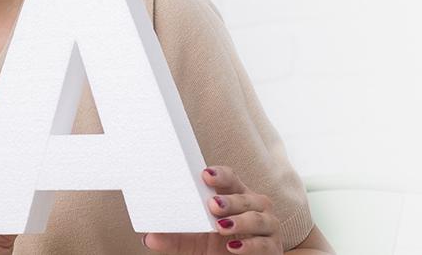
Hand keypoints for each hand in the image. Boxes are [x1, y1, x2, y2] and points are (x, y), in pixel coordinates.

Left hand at [139, 166, 285, 254]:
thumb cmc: (222, 246)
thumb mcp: (196, 242)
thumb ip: (176, 239)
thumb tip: (149, 237)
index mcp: (237, 196)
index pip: (232, 179)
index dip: (221, 175)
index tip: (205, 175)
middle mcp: (257, 207)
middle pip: (247, 197)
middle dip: (230, 200)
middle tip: (212, 204)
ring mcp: (268, 226)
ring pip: (258, 218)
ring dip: (240, 221)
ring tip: (221, 226)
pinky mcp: (272, 247)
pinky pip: (264, 243)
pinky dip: (249, 245)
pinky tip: (233, 247)